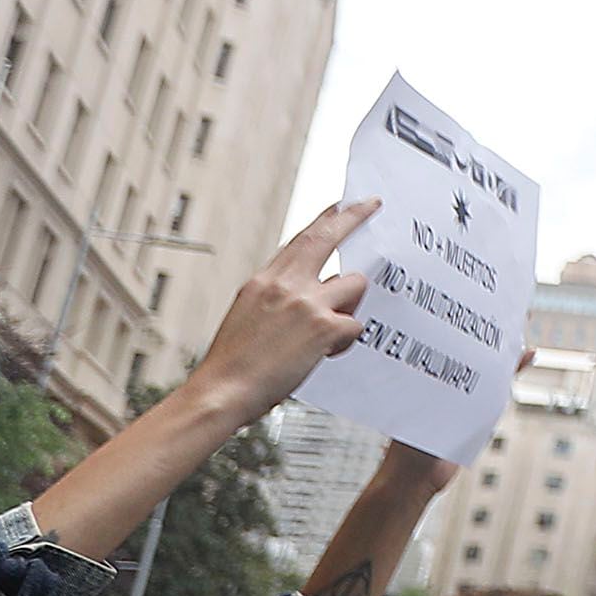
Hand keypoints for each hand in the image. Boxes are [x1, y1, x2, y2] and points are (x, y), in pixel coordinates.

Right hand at [188, 199, 382, 426]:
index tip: (339, 205)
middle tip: (373, 204)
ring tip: (327, 332)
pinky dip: (345, 342)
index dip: (324, 220)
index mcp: (263, 282)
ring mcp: (305, 302)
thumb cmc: (234, 364)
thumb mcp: (248, 315)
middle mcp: (284, 285)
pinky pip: (355, 325)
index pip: (300, 241)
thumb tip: (313, 289)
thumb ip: (279, 297)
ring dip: (350, 306)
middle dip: (354, 217)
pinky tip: (324, 354)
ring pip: (354, 284)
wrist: (222, 391)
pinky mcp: (323, 326)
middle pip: (327, 238)